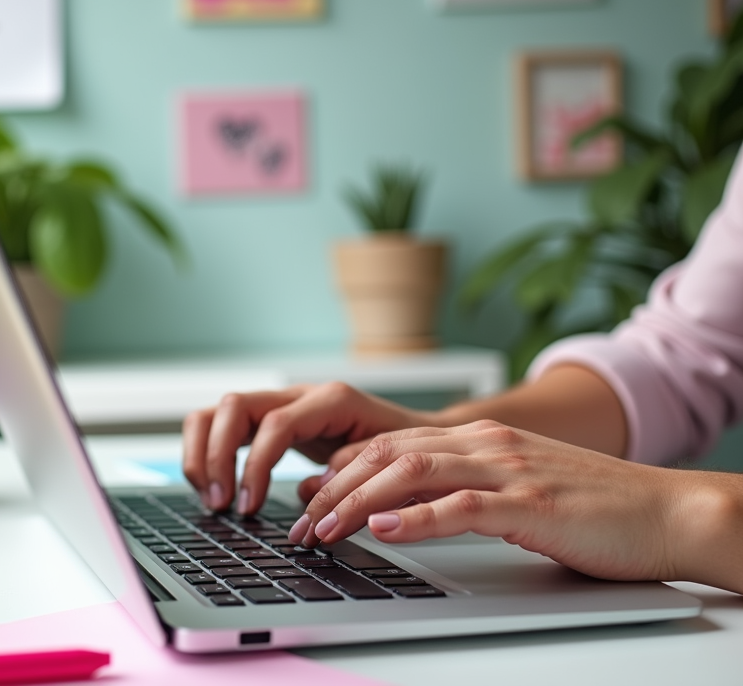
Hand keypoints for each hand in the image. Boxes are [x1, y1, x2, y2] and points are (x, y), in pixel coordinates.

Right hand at [181, 382, 434, 512]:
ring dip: (203, 454)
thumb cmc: (404, 449)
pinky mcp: (268, 421)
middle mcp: (298, 395)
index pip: (275, 424)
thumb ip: (348, 472)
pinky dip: (209, 455)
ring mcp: (280, 404)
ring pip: (217, 411)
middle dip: (216, 457)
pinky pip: (222, 427)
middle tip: (221, 503)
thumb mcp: (385, 460)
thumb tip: (304, 496)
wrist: (419, 435)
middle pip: (233, 406)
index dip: (255, 466)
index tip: (248, 506)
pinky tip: (216, 489)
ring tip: (212, 498)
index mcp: (330, 399)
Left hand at [288, 420, 698, 583]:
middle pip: (388, 453)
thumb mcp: (513, 486)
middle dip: (335, 487)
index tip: (307, 497)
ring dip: (360, 502)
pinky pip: (462, 505)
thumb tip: (399, 512)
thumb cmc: (589, 505)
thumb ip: (460, 488)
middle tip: (301, 520)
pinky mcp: (532, 505)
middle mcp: (486, 444)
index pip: (389, 444)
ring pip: (412, 472)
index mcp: (479, 438)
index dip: (340, 470)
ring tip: (324, 528)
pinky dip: (418, 517)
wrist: (666, 509)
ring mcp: (508, 470)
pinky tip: (386, 529)